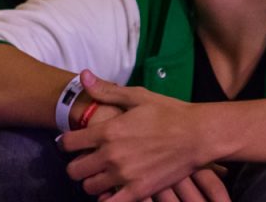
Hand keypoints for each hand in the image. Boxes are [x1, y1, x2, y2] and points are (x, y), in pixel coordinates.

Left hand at [61, 70, 216, 200]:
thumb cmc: (168, 113)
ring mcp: (125, 175)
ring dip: (91, 182)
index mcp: (107, 131)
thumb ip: (105, 90)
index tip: (71, 143)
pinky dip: (108, 199)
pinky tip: (113, 191)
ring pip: (89, 187)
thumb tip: (83, 76)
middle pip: (74, 170)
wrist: (199, 135)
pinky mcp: (141, 190)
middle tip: (85, 161)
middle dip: (76, 166)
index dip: (65, 143)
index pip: (68, 143)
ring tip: (100, 175)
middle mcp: (111, 155)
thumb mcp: (136, 96)